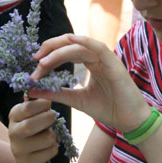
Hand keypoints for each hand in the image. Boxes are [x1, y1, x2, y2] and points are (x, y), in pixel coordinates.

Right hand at [8, 98, 58, 162]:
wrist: (27, 157)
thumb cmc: (34, 129)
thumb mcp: (32, 114)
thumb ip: (36, 101)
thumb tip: (38, 83)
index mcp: (14, 115)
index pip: (28, 107)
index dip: (43, 104)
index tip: (49, 105)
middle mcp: (12, 132)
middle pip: (32, 125)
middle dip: (49, 119)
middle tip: (53, 118)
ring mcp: (18, 149)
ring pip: (46, 139)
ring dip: (53, 136)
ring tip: (49, 135)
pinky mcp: (27, 162)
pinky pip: (50, 152)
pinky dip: (54, 148)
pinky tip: (47, 148)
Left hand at [27, 34, 151, 132]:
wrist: (130, 122)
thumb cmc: (109, 110)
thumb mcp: (76, 100)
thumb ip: (56, 93)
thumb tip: (31, 89)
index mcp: (92, 63)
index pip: (66, 52)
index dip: (49, 55)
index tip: (34, 66)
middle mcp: (98, 58)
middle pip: (71, 44)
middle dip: (50, 48)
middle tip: (35, 58)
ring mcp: (107, 60)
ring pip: (80, 46)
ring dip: (60, 51)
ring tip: (43, 61)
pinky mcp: (115, 65)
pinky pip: (99, 48)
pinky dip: (85, 42)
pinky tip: (70, 40)